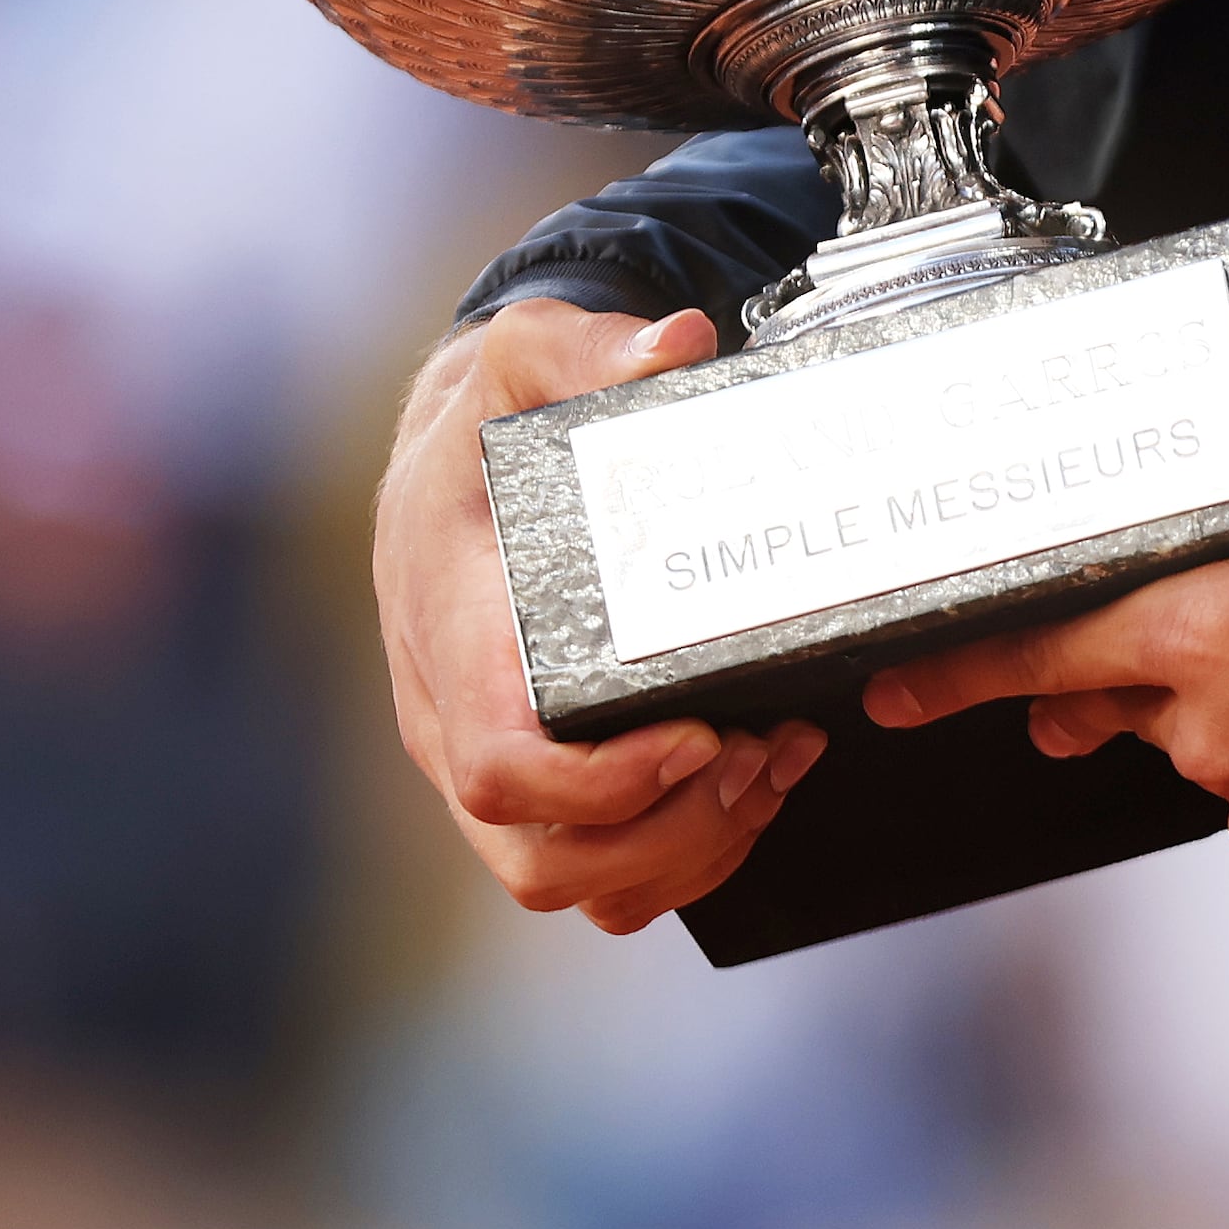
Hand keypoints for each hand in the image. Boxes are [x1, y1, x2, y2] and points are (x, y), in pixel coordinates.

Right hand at [372, 299, 824, 930]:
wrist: (450, 462)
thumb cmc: (485, 420)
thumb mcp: (522, 357)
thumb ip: (587, 346)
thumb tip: (677, 343)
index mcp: (450, 637)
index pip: (499, 763)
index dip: (601, 783)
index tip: (699, 736)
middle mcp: (456, 725)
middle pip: (543, 858)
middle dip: (672, 832)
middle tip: (764, 753)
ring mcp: (491, 767)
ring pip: (578, 884)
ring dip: (692, 852)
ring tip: (778, 765)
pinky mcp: (535, 787)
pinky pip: (602, 875)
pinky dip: (688, 854)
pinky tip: (759, 779)